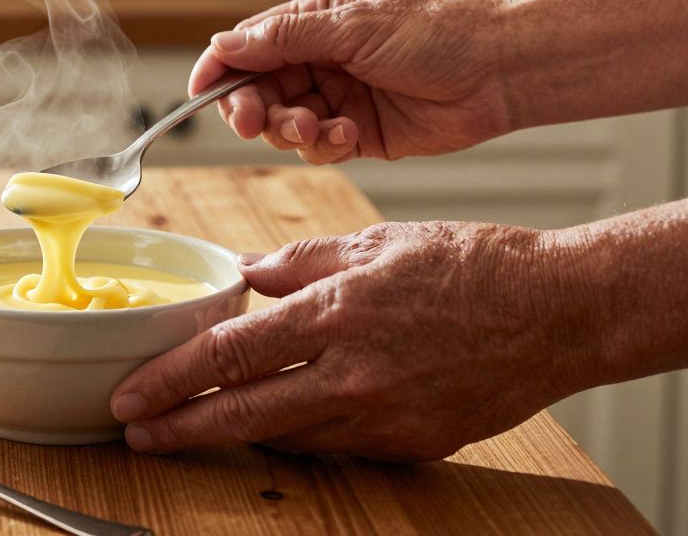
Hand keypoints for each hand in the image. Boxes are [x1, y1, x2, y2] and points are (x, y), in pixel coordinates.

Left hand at [109, 221, 597, 461]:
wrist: (557, 312)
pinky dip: (299, 432)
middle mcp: (354, 372)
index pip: (231, 354)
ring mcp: (384, 415)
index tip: (131, 395)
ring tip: (192, 424)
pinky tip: (277, 419)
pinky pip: (336, 445)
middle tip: (135, 432)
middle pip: (244, 412)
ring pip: (285, 435)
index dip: (172, 379)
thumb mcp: (377, 242)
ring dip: (234, 431)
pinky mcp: (410, 443)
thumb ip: (301, 260)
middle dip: (179, 428)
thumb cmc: (471, 265)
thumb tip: (244, 271)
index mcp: (338, 311)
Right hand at [190, 0, 513, 163]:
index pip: (247, 46)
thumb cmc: (439, 33)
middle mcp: (320, 59)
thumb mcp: (354, 27)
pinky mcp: (358, 133)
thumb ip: (284, 40)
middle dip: (254, 109)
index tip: (199, 94)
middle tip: (259, 123)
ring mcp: (338, 97)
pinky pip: (319, 147)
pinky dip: (326, 145)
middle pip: (258, 91)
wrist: (502, 72)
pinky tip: (350, 135)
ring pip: (284, 124)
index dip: (219, 69)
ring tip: (322, 128)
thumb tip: (223, 43)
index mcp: (314, 22)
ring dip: (292, 130)